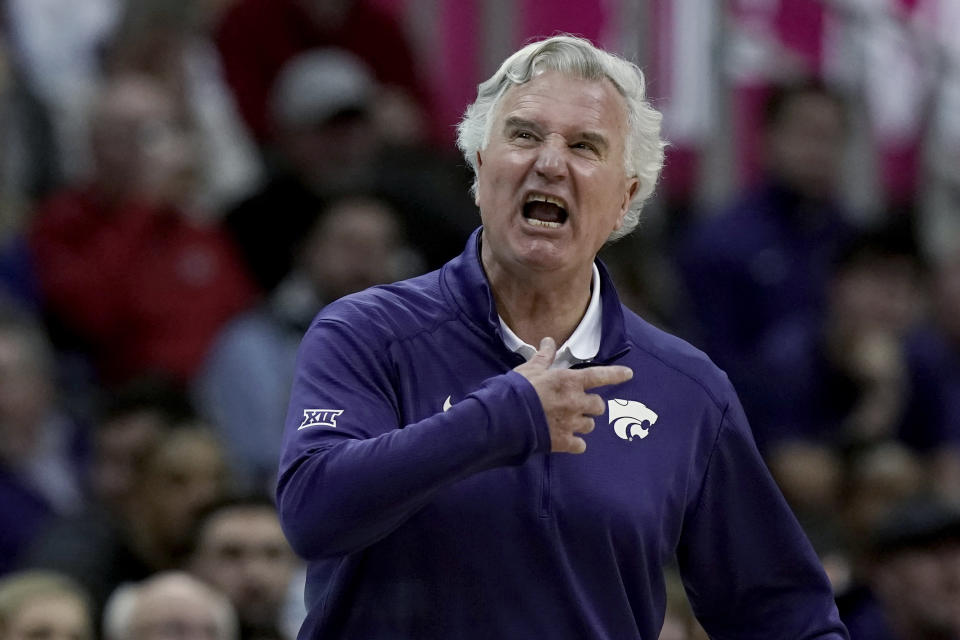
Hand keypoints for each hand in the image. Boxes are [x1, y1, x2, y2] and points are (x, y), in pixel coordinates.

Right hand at [514, 337, 632, 453]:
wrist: (505, 419)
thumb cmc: (517, 390)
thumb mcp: (530, 369)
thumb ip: (543, 357)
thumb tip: (549, 341)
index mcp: (569, 381)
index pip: (599, 376)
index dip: (616, 374)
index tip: (628, 374)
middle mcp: (575, 402)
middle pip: (598, 406)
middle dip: (591, 405)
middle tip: (579, 404)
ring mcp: (571, 424)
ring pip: (590, 425)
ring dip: (583, 423)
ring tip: (570, 422)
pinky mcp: (563, 442)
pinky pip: (580, 445)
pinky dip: (575, 443)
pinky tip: (567, 440)